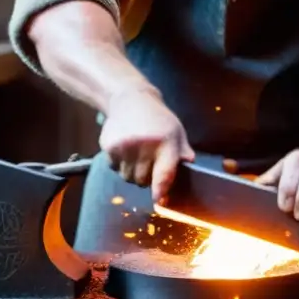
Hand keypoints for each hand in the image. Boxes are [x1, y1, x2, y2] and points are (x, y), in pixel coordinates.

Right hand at [98, 87, 194, 202]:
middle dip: (146, 178)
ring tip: (137, 156)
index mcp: (165, 143)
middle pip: (142, 180)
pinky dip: (119, 164)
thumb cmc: (158, 118)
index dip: (161, 189)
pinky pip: (114, 168)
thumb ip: (183, 151)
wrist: (130, 99)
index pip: (164, 173)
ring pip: (127, 177)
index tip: (159, 200)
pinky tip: (125, 150)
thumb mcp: (176, 131)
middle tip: (149, 164)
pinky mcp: (109, 146)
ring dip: (132, 173)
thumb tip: (190, 165)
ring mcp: (124, 147)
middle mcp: (144, 146)